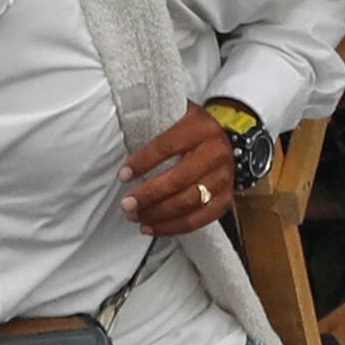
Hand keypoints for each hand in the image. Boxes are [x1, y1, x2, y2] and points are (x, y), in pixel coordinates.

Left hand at [123, 105, 247, 237]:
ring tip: (135, 216)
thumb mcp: (175, 117)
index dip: (143, 163)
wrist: (223, 141)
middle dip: (148, 195)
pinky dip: (174, 227)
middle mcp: (216, 153)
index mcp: (200, 129)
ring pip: (189, 202)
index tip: (123, 175)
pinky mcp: (226, 198)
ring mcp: (224, 177)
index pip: (167, 146)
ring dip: (158, 214)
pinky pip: (200, 219)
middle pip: (179, 179)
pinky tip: (152, 227)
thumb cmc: (190, 131)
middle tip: (126, 203)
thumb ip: (151, 125)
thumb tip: (118, 141)